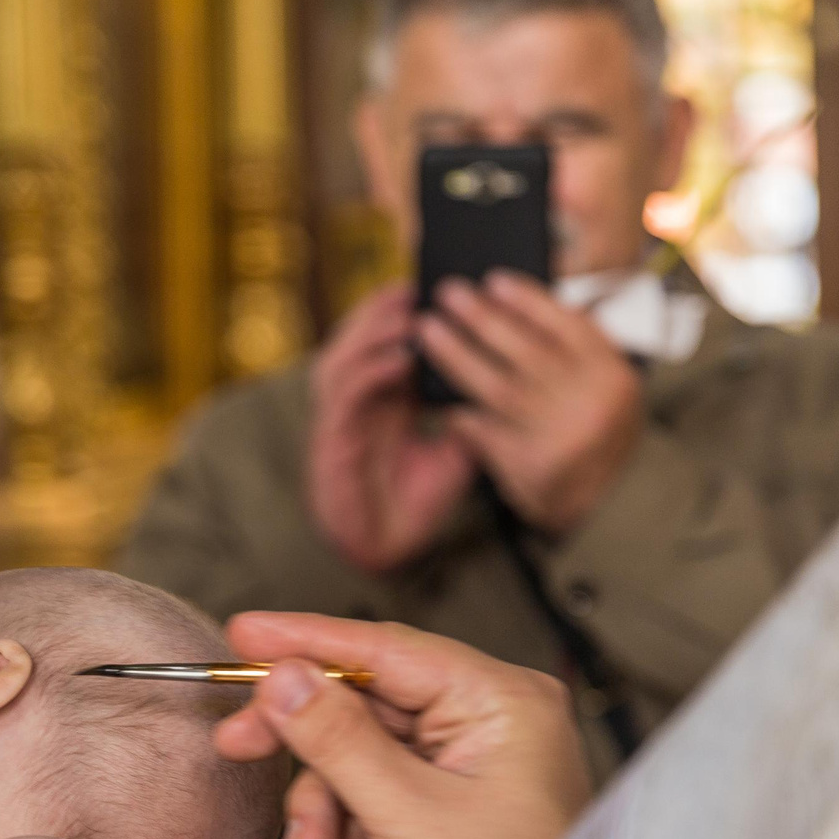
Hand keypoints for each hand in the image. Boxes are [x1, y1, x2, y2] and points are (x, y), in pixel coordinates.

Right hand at [214, 613, 589, 838]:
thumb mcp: (408, 816)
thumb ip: (338, 741)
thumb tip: (282, 678)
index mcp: (500, 701)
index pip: (386, 649)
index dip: (307, 641)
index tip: (243, 633)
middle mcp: (490, 721)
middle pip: (367, 705)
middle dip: (306, 745)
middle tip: (238, 744)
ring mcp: (472, 765)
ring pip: (363, 759)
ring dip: (327, 811)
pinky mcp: (454, 806)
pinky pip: (380, 799)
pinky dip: (352, 838)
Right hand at [308, 283, 481, 573]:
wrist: (389, 554)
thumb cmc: (416, 505)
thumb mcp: (458, 452)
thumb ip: (471, 418)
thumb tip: (507, 381)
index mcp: (383, 400)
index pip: (388, 342)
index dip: (404, 312)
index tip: (436, 285)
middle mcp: (356, 403)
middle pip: (358, 338)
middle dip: (383, 309)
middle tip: (415, 285)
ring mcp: (340, 420)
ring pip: (342, 357)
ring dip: (373, 332)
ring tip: (405, 312)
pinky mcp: (331, 443)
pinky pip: (344, 397)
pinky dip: (369, 373)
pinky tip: (397, 361)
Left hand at [420, 273, 643, 535]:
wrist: (612, 505)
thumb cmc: (599, 432)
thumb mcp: (605, 385)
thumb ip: (573, 346)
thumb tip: (516, 298)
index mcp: (612, 374)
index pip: (567, 324)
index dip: (527, 299)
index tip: (493, 280)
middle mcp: (589, 403)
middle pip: (525, 350)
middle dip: (480, 318)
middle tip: (448, 294)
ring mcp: (560, 437)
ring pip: (497, 387)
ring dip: (456, 355)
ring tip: (428, 331)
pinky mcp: (531, 468)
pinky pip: (485, 432)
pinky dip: (461, 414)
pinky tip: (438, 399)